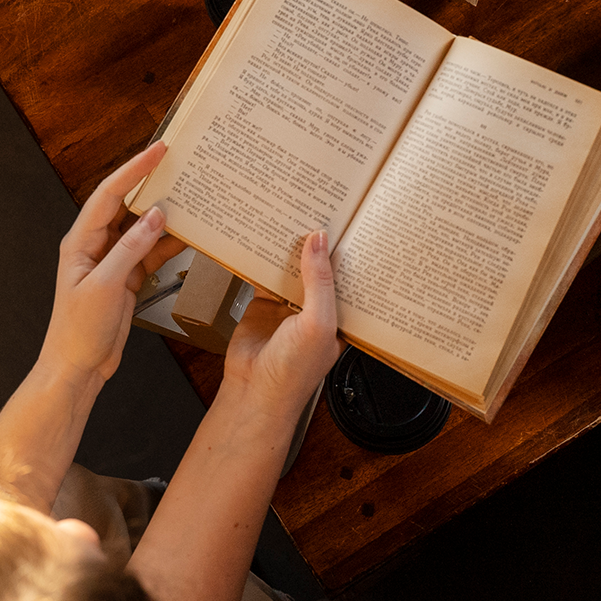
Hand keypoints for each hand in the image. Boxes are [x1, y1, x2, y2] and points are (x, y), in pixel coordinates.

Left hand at [41, 142, 188, 380]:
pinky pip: (150, 252)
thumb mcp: (105, 286)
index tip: (157, 151)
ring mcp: (112, 261)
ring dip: (165, 214)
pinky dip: (169, 244)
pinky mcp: (126, 278)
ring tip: (191, 195)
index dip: (133, 170)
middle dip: (151, 183)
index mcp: (81, 241)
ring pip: (142, 228)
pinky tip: (189, 235)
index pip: (109, 194)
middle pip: (126, 205)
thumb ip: (130, 249)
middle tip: (178, 163)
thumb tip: (155, 217)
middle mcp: (96, 245)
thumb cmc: (78, 331)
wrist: (78, 368)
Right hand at [223, 230, 340, 420]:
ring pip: (292, 269)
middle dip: (317, 245)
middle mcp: (316, 310)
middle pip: (318, 269)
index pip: (347, 277)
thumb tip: (319, 241)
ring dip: (290, 249)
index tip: (347, 221)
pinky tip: (262, 238)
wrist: (253, 391)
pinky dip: (262, 258)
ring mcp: (288, 307)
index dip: (347, 252)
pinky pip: (264, 275)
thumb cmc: (294, 373)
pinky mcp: (263, 304)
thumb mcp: (317, 323)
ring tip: (292, 215)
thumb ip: (319, 281)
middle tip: (318, 209)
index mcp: (339, 317)